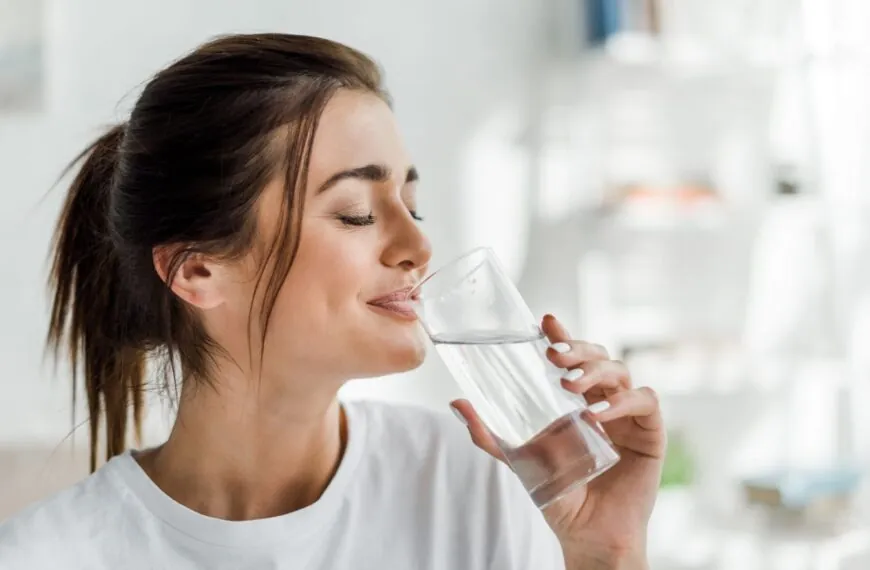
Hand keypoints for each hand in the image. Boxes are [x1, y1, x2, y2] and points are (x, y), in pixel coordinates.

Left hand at [451, 314, 664, 569]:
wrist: (588, 534)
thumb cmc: (559, 494)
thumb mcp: (519, 459)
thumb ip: (489, 434)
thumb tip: (456, 403)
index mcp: (578, 400)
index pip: (574, 358)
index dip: (564, 336)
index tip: (546, 321)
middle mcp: (605, 401)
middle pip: (599, 356)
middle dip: (578, 349)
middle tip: (553, 355)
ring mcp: (628, 415)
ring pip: (621, 371)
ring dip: (595, 371)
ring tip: (570, 385)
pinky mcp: (650, 433)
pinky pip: (645, 401)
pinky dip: (623, 402)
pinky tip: (596, 414)